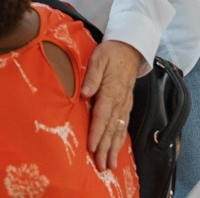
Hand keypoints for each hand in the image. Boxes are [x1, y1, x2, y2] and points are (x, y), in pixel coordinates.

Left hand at [82, 40, 141, 169]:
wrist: (129, 49)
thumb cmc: (110, 53)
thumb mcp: (98, 59)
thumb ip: (91, 77)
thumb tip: (84, 94)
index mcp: (111, 91)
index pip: (102, 116)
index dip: (96, 132)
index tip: (92, 147)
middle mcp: (120, 102)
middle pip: (111, 128)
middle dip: (105, 148)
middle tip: (100, 165)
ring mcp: (125, 105)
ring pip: (119, 130)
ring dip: (113, 148)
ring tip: (108, 164)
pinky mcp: (126, 105)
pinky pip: (123, 126)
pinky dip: (120, 140)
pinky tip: (116, 150)